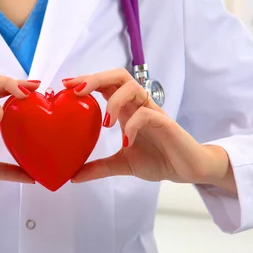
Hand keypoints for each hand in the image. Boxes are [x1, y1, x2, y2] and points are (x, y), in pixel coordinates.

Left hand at [63, 69, 235, 192]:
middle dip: (96, 78)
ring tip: (105, 122)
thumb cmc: (157, 159)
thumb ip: (98, 167)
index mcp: (126, 109)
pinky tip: (125, 141)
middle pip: (118, 76)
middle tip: (76, 90)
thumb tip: (73, 175)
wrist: (186, 169)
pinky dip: (133, 124)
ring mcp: (152, 111)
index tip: (65, 85)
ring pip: (132, 87)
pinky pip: (147, 114)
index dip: (86, 81)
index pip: (105, 84)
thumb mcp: (121, 164)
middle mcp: (138, 105)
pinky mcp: (165, 123)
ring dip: (114, 100)